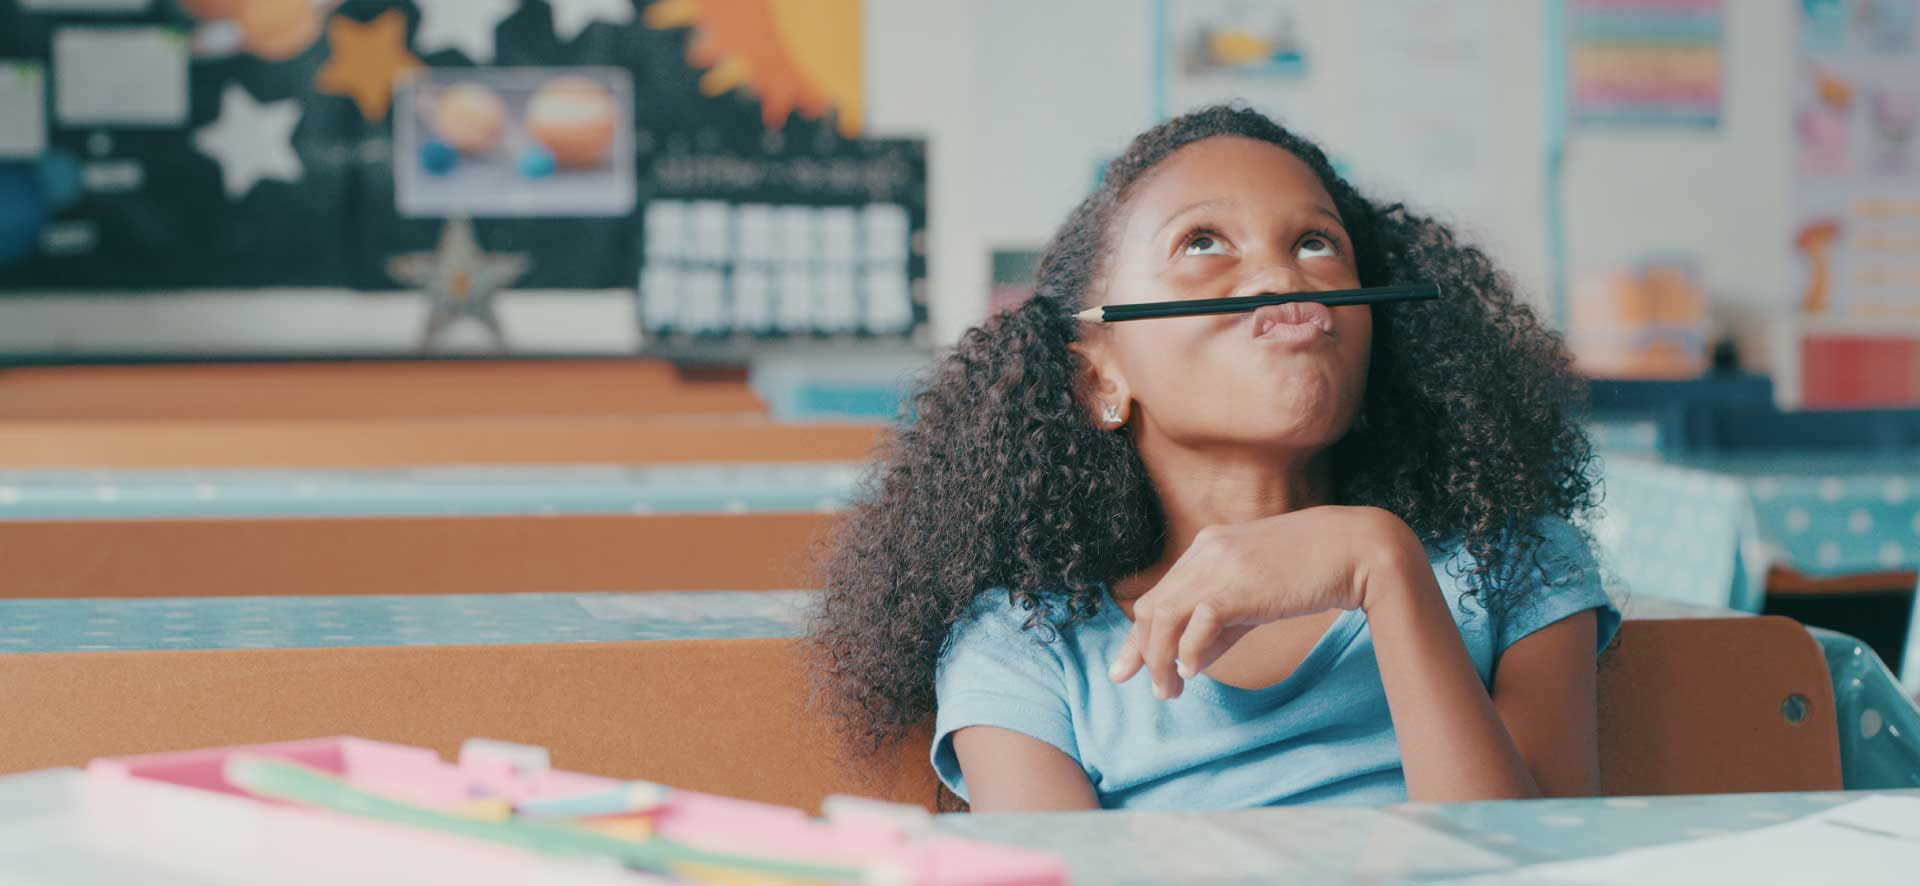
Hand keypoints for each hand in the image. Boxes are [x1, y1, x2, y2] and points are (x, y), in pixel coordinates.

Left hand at [1107, 505, 1415, 698]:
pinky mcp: (1239, 585)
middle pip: (1152, 607)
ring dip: (1160, 659)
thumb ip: (1223, 623)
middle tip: (1148, 688)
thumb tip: (1190, 661)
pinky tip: (1191, 671)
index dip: (1140, 636)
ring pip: (1165, 616)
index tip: (1129, 668)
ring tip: (1168, 690)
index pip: (1159, 595)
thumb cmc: (1312, 570)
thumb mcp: (1258, 593)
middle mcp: (1205, 553)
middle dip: (1141, 652)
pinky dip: (1188, 650)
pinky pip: (1197, 621)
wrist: (1356, 548)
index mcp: (1207, 549)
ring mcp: (1219, 566)